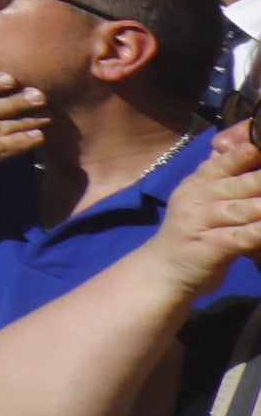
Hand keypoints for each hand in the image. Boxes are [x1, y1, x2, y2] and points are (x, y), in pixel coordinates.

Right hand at [143, 123, 260, 298]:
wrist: (164, 270)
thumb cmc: (194, 232)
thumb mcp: (204, 198)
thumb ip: (224, 175)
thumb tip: (246, 145)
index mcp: (199, 180)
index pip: (227, 157)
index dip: (249, 147)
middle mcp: (197, 195)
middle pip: (241, 181)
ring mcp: (201, 221)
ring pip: (243, 207)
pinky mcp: (210, 247)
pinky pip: (241, 236)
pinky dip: (258, 231)